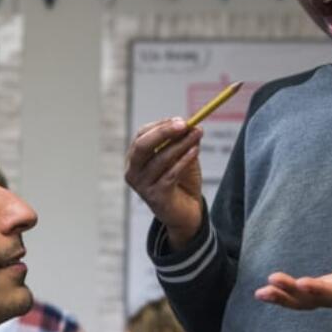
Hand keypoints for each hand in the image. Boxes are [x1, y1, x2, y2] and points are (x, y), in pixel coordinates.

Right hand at [124, 118, 203, 249]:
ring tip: (198, 135)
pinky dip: (184, 160)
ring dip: (181, 144)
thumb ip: (183, 142)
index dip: (161, 125)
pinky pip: (170, 174)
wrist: (186, 212)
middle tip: (184, 124)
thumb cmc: (181, 182)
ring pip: (161, 159)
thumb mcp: (181, 157)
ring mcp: (142, 186)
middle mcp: (133, 172)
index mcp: (134, 158)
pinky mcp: (155, 197)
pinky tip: (195, 151)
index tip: (182, 120)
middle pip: (142, 146)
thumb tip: (192, 125)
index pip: (142, 135)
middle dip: (164, 132)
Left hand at [255, 251, 331, 320]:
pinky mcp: (321, 293)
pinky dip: (281, 295)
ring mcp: (327, 297)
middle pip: (312, 299)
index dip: (320, 289)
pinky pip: (298, 297)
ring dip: (281, 297)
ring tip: (260, 293)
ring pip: (301, 301)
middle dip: (292, 292)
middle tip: (271, 283)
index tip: (303, 283)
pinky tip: (263, 292)